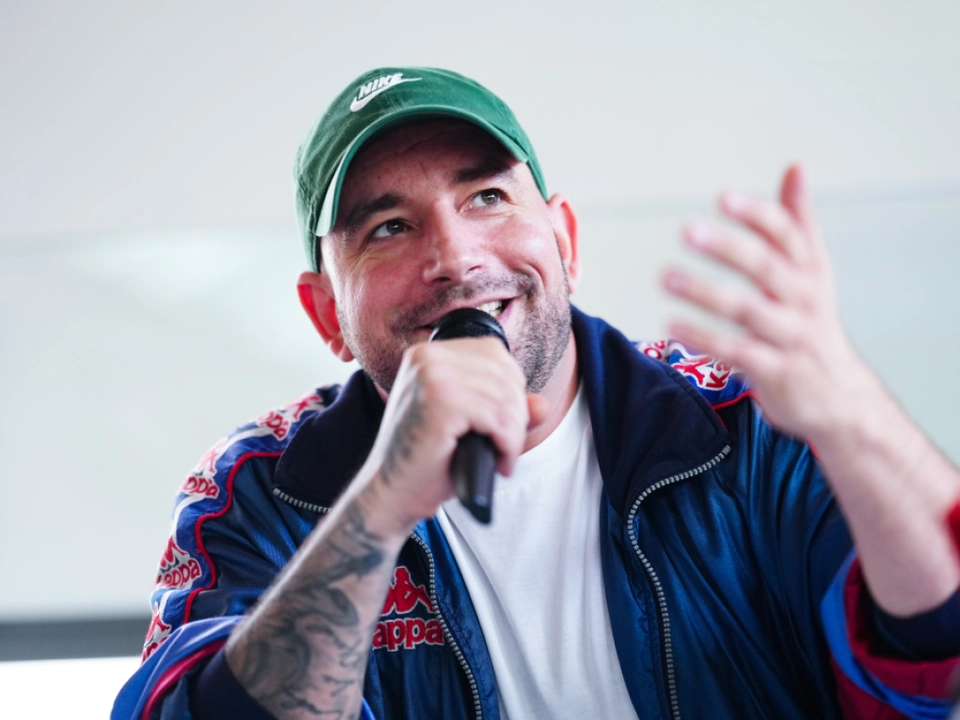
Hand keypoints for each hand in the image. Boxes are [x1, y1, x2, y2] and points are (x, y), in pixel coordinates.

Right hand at [360, 337, 547, 534]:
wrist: (390, 495)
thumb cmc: (426, 462)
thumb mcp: (471, 427)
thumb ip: (507, 410)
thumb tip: (543, 404)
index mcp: (427, 353)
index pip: (494, 352)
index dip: (510, 390)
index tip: (502, 424)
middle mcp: (426, 357)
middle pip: (505, 373)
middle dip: (516, 415)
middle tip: (503, 447)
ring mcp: (430, 377)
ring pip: (507, 398)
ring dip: (513, 434)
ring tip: (501, 458)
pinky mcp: (439, 404)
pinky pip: (499, 418)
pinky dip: (508, 445)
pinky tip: (498, 463)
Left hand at [663, 164, 874, 442]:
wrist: (841, 399)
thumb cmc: (814, 327)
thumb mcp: (813, 272)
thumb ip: (798, 223)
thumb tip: (796, 166)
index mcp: (810, 272)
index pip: (787, 235)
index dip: (757, 215)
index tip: (724, 198)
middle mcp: (804, 301)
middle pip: (767, 267)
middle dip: (728, 246)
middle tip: (688, 230)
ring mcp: (791, 337)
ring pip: (748, 310)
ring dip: (705, 292)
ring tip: (666, 277)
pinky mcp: (776, 372)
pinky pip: (737, 352)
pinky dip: (705, 338)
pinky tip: (672, 325)